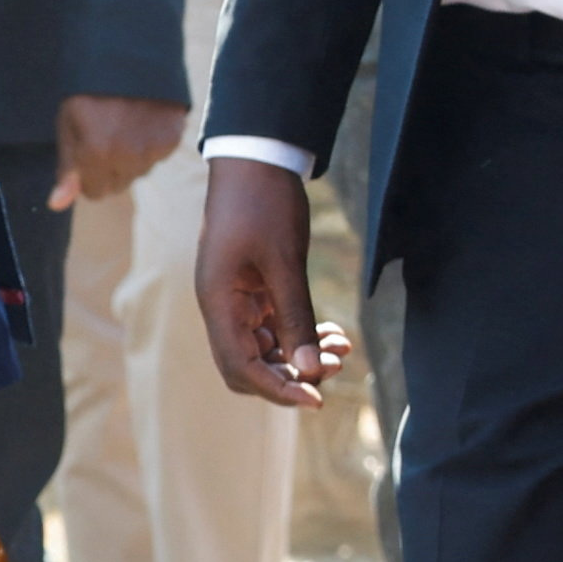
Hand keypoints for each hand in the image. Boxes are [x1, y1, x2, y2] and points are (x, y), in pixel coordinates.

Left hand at [52, 96, 187, 203]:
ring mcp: (153, 150)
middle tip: (106, 136)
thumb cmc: (89, 93)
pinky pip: (157, 158)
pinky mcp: (172, 141)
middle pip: (118, 185)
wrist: (128, 62)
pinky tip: (142, 123)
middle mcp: (128, 158)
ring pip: (139, 172)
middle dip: (109, 169)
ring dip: (131, 158)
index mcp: (96, 154)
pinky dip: (149, 145)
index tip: (87, 155)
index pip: (94, 192)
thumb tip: (57, 205)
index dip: (86, 176)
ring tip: (125, 126)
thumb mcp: (68, 126)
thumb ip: (66, 168)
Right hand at [193, 157, 351, 409]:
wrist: (257, 162)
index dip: (277, 389)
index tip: (317, 399)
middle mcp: (223, 308)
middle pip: (249, 366)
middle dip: (292, 375)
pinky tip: (334, 333)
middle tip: (336, 367)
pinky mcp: (255, 291)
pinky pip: (275, 328)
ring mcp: (237, 300)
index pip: (240, 367)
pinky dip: (302, 335)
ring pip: (266, 349)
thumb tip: (310, 370)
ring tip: (343, 347)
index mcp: (219, 303)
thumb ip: (297, 317)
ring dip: (302, 355)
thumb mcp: (286, 262)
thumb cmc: (265, 205)